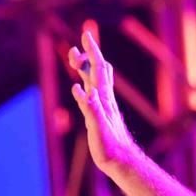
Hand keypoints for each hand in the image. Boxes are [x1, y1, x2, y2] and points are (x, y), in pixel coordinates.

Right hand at [68, 29, 137, 172]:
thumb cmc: (110, 148)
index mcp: (102, 98)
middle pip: (96, 71)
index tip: (85, 34)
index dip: (91, 51)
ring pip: (96, 81)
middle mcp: (104, 99)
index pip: (97, 69)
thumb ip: (91, 108)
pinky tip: (82, 89)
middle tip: (74, 49)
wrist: (122, 162)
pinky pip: (93, 95)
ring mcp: (103, 107)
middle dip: (87, 56)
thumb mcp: (98, 128)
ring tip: (76, 60)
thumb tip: (82, 89)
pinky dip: (86, 86)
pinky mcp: (101, 116)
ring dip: (86, 68)